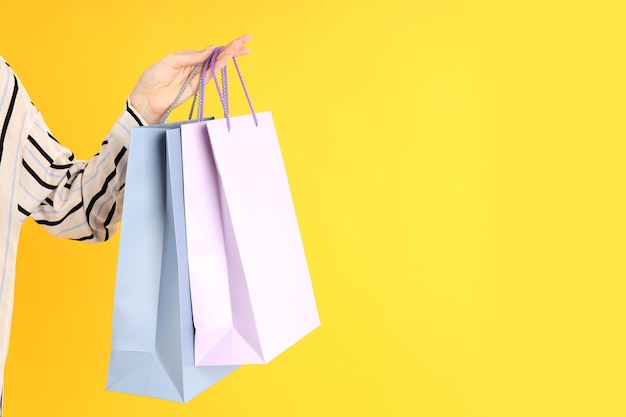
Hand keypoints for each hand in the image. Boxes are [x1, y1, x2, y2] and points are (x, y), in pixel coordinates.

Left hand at [128, 34, 251, 124]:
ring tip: (243, 47)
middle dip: (232, 48)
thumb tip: (209, 49)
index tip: (238, 41)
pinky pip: (211, 74)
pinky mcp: (198, 87)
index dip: (223, 45)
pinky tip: (229, 57)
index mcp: (187, 57)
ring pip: (217, 63)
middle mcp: (194, 66)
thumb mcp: (170, 61)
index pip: (209, 49)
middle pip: (217, 56)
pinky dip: (221, 65)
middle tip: (248, 41)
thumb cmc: (153, 79)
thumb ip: (190, 56)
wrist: (147, 100)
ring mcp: (197, 77)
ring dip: (230, 55)